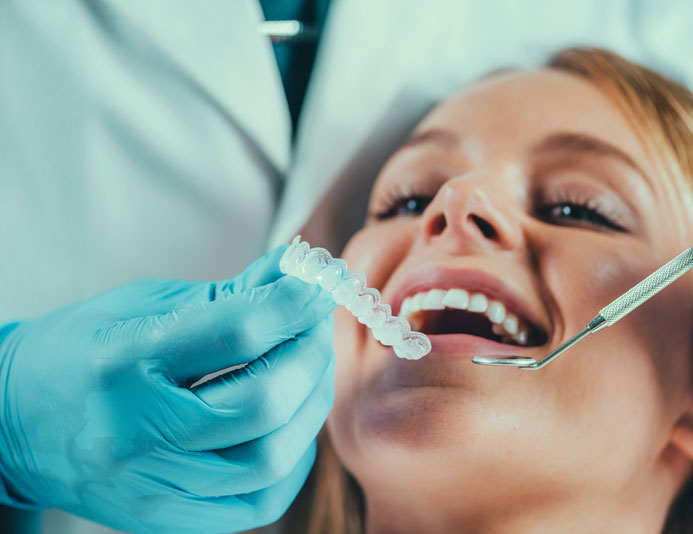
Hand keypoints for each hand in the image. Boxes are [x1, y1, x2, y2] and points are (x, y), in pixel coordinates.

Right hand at [0, 245, 335, 532]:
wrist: (17, 422)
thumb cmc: (86, 350)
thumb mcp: (146, 305)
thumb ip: (230, 295)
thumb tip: (298, 273)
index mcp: (123, 360)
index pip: (237, 332)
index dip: (295, 303)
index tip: (320, 284)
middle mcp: (134, 432)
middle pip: (263, 403)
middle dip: (309, 356)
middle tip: (314, 326)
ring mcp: (149, 486)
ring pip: (269, 458)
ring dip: (309, 405)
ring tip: (306, 369)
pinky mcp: (163, 520)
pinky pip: (258, 500)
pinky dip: (292, 458)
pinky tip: (288, 422)